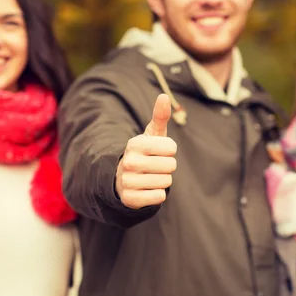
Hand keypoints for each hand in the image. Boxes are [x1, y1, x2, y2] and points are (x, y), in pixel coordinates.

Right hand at [115, 94, 176, 208]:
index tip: (159, 152)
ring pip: (166, 182)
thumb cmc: (145, 154)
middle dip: (168, 167)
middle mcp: (128, 162)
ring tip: (151, 177)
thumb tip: (164, 96)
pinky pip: (159, 197)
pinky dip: (158, 195)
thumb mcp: (151, 135)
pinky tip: (148, 190)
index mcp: (135, 144)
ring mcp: (128, 181)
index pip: (171, 147)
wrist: (123, 179)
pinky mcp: (130, 199)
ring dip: (163, 181)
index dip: (170, 151)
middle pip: (171, 166)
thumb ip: (160, 116)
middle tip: (156, 167)